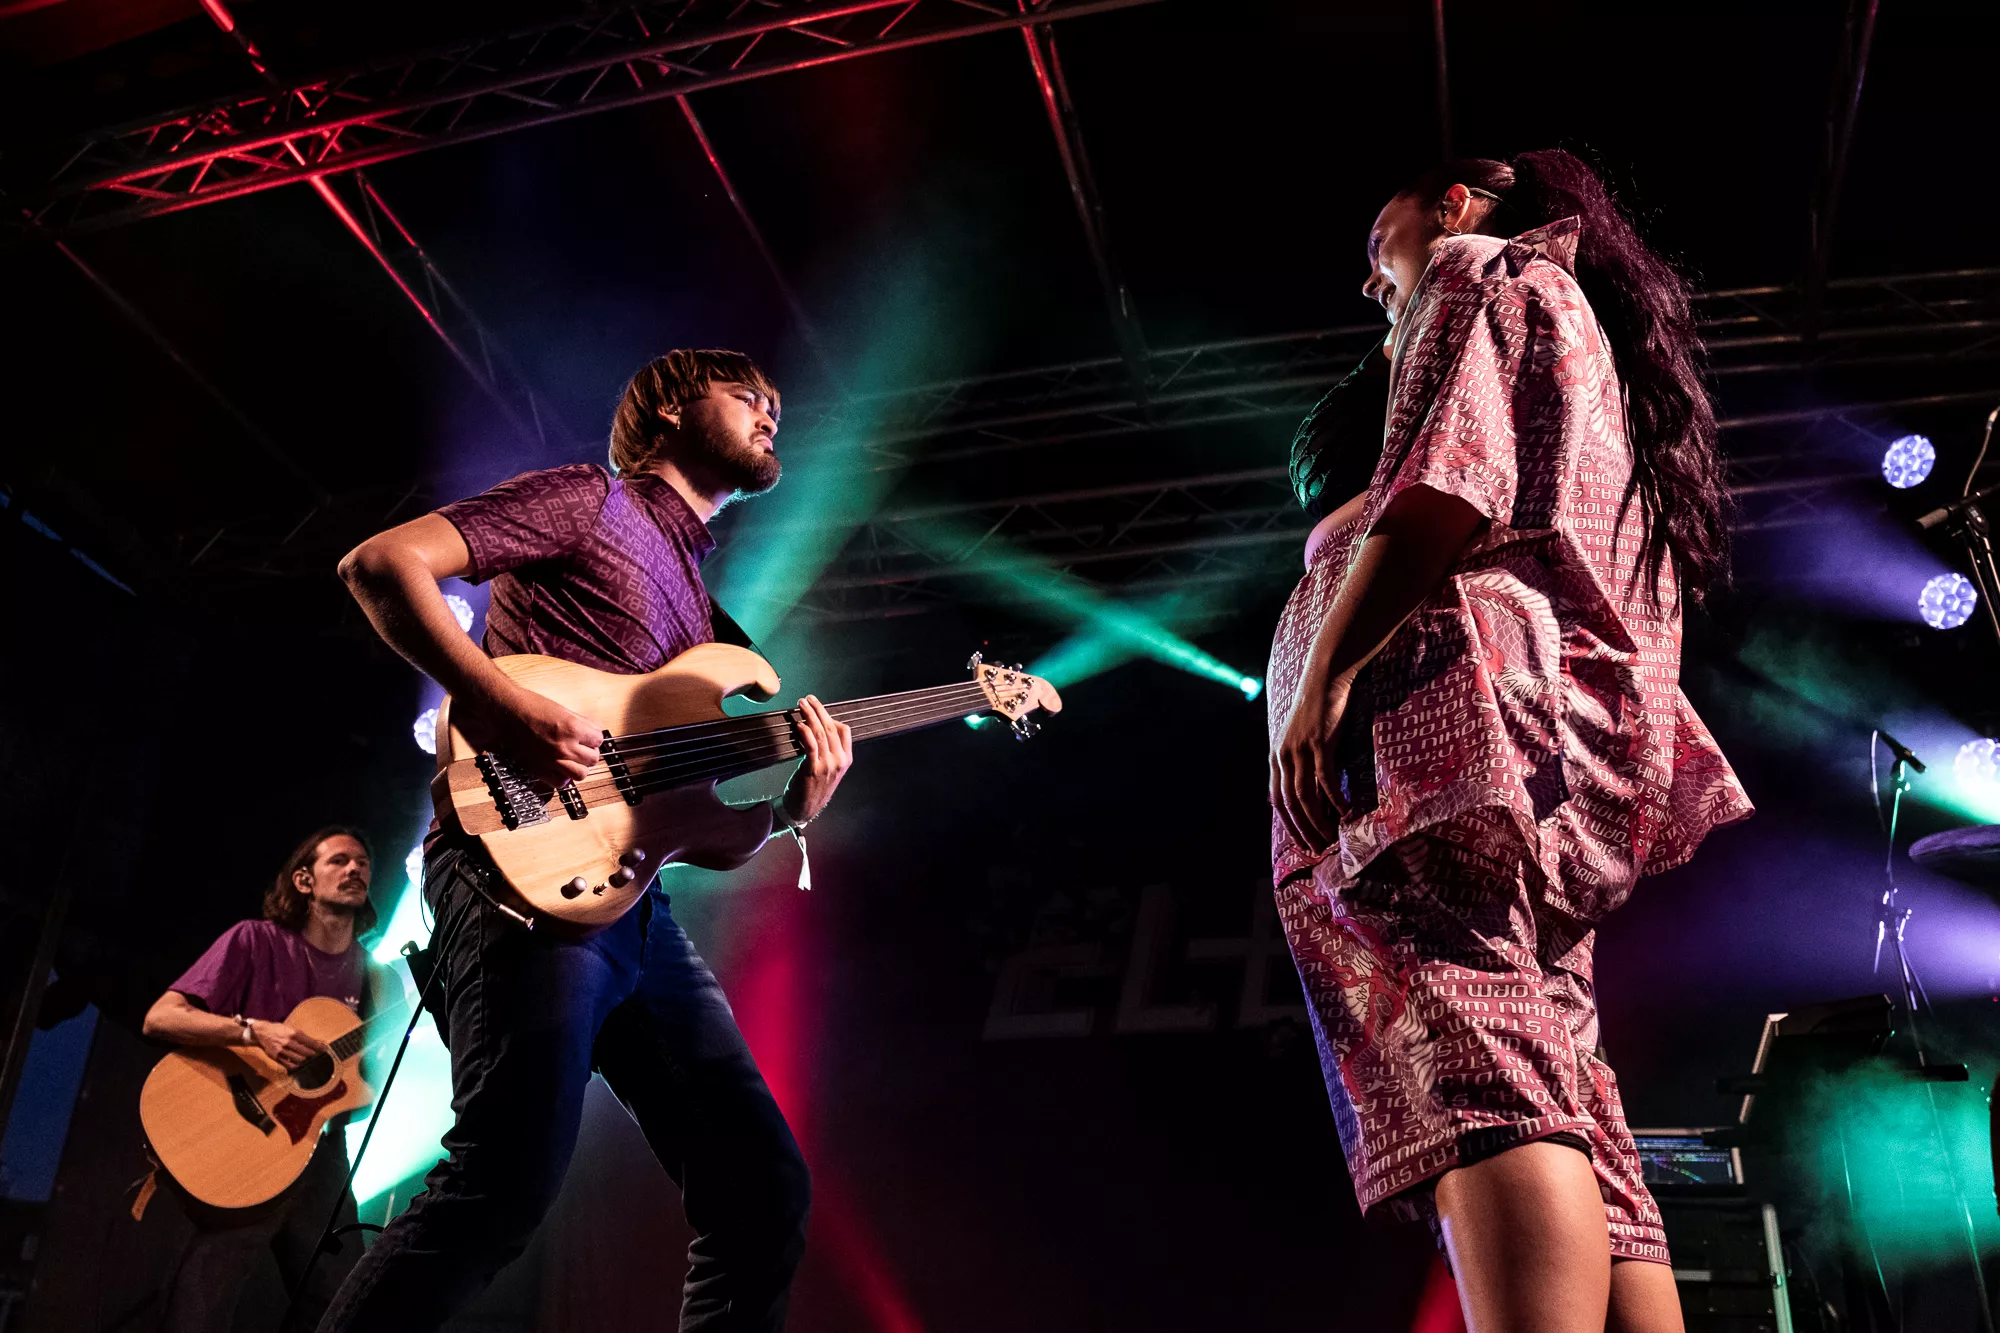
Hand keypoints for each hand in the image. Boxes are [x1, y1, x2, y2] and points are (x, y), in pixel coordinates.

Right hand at [249, 1020, 324, 1069]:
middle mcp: (287, 1042)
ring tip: (309, 1060)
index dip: (319, 1046)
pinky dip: (296, 1066)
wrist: (262, 1032)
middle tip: (317, 1055)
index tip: (325, 1049)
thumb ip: (302, 1036)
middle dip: (313, 1054)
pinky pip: (289, 1065)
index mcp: (293, 1033)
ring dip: (306, 1060)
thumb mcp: (291, 1029)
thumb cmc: (279, 1030)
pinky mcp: (276, 1057)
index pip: (309, 1041)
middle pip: (305, 1052)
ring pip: (298, 1059)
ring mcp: (281, 1050)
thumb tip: (315, 1041)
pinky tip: (299, 1064)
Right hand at [471, 684, 603, 784]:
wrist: (505, 711)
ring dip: (579, 766)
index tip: (588, 736)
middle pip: (593, 758)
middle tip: (581, 747)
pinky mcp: (539, 769)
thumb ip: (579, 722)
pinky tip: (559, 768)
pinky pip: (560, 783)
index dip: (593, 737)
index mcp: (572, 727)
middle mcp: (565, 746)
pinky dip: (562, 778)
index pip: (598, 739)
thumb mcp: (561, 709)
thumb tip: (591, 731)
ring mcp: (552, 760)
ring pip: (581, 774)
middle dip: (589, 752)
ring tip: (572, 759)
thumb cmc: (529, 706)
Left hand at [780, 695, 852, 825]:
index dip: (831, 716)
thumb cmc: (813, 788)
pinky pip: (811, 746)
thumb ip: (828, 751)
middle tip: (808, 699)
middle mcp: (839, 761)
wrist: (804, 810)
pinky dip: (806, 733)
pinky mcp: (813, 770)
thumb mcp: (828, 770)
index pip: (844, 730)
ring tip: (801, 705)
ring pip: (820, 734)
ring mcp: (827, 766)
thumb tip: (818, 729)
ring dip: (810, 716)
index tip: (818, 707)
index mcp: (846, 760)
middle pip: (830, 728)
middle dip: (818, 710)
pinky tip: (800, 724)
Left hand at [1270, 671, 1351, 855]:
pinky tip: (1346, 813)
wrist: (1325, 678)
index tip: (1302, 842)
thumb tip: (1313, 793)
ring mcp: (1300, 750)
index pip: (1277, 800)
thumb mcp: (1302, 738)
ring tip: (1332, 837)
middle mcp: (1283, 756)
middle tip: (1319, 848)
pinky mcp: (1320, 743)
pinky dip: (1335, 799)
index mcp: (1276, 757)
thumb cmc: (1318, 709)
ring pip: (1306, 796)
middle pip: (1291, 803)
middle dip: (1304, 830)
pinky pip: (1326, 779)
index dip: (1289, 824)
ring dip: (1319, 821)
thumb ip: (1301, 763)